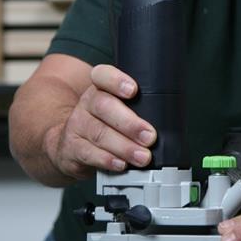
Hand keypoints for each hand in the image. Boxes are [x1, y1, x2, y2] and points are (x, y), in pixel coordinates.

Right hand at [45, 64, 156, 180]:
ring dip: (124, 147)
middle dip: (130, 123)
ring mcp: (78, 125)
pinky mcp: (73, 148)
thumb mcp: (117, 108)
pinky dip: (107, 160)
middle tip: (150, 136)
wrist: (71, 143)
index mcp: (100, 88)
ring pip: (99, 133)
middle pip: (104, 107)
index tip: (133, 90)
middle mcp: (87, 103)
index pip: (103, 76)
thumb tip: (169, 121)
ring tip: (143, 157)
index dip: (117, 81)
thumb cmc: (105, 124)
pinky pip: (89, 153)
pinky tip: (121, 164)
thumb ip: (138, 108)